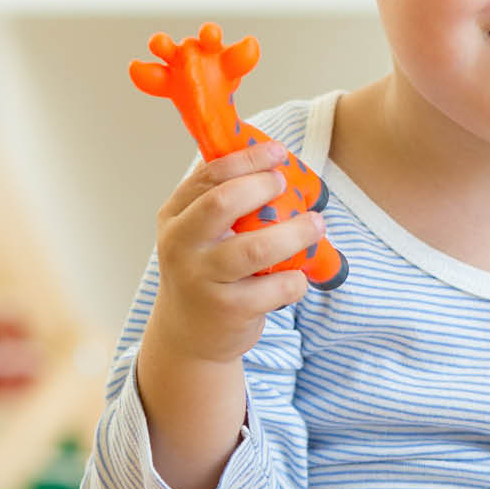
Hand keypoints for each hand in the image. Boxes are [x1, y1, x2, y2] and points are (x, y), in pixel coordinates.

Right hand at [148, 141, 326, 364]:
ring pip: (257, 247)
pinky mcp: (229, 310)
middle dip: (262, 186)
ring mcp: (202, 279)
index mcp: (174, 217)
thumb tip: (271, 160)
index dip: (246, 160)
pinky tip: (297, 276)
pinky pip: (276, 287)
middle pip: (223, 203)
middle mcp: (181, 246)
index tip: (277, 153)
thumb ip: (222, 199)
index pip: (208, 176)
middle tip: (286, 185)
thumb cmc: (204, 271)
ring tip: (315, 225)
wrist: (189, 335)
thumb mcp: (197, 233)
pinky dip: (296, 279)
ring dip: (295, 232)